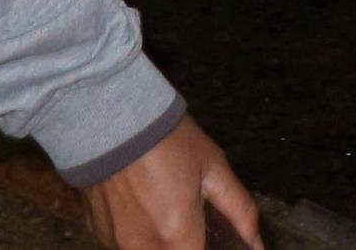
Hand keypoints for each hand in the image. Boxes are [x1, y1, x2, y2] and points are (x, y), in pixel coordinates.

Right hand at [81, 116, 258, 249]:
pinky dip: (136, 232)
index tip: (208, 236)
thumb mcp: (214, 167)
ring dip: (160, 241)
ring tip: (162, 205)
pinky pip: (123, 244)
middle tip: (187, 215)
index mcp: (178, 237)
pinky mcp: (98, 231)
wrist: (111, 118)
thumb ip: (239, 210)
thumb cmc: (167, 140)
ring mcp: (116, 243)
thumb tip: (257, 243)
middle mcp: (144, 248)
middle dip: (184, 244)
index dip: (206, 248)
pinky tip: (140, 204)